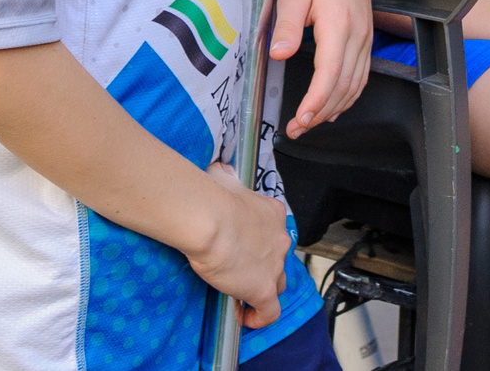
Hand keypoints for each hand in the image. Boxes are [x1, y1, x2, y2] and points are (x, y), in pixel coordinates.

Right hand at [186, 162, 289, 328]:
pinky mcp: (263, 289)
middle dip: (263, 266)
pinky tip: (245, 318)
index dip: (259, 244)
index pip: (273, 232)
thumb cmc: (213, 197)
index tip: (242, 250)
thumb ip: (225, 178)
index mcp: (273, 213)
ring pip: (277, 284)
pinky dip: (260, 317)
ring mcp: (274, 265)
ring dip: (262, 290)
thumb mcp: (223, 178)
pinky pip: (270, 311)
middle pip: (278, 259)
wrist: (210, 219)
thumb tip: (216, 172)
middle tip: (239, 273)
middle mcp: (280, 239)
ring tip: (240, 295)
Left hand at [270, 0, 372, 136]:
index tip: (300, 119)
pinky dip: (350, 93)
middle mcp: (358, 31)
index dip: (316, 101)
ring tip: (311, 122)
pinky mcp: (365, 33)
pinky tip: (336, 105)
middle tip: (297, 128)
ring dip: (336, 107)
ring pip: (357, 82)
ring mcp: (365, 33)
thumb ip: (286, 24)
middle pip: (345, 84)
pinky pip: (363, 71)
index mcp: (338, 22)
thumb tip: (278, 54)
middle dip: (322, 112)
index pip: (331, 73)